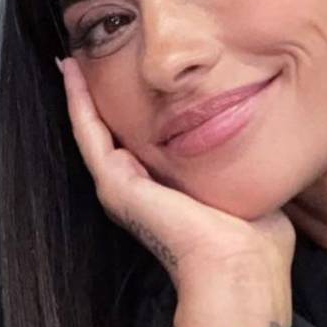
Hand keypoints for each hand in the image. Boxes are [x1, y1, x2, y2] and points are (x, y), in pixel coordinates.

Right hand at [60, 57, 293, 326]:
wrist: (237, 266)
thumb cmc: (254, 242)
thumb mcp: (247, 187)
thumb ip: (240, 165)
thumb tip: (258, 143)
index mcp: (166, 195)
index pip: (141, 145)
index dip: (131, 111)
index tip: (126, 78)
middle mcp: (137, 190)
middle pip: (111, 135)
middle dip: (97, 99)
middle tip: (82, 61)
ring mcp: (120, 187)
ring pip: (93, 131)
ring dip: (79, 95)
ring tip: (69, 61)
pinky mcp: (114, 182)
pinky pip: (89, 132)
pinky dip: (77, 102)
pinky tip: (70, 72)